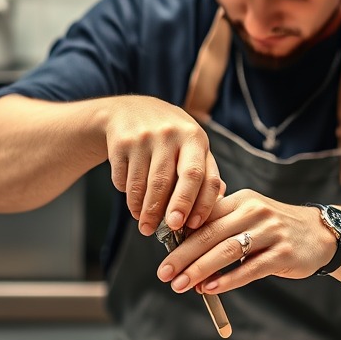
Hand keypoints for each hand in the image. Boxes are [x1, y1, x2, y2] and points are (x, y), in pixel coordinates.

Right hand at [103, 96, 224, 235]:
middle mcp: (170, 134)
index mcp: (194, 138)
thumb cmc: (169, 137)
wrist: (129, 110)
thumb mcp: (191, 145)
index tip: (192, 225)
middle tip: (168, 229)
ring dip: (144, 211)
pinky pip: (124, 180)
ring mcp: (144, 137)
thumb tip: (218, 201)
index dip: (200, 204)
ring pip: (143, 185)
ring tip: (146, 224)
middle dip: (169, 209)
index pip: (202, 176)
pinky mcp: (122, 142)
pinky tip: (133, 200)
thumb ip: (205, 172)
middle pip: (169, 181)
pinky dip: (128, 196)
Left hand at [155, 191, 335, 292]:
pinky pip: (251, 268)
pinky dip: (228, 279)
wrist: (321, 234)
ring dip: (200, 270)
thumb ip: (220, 225)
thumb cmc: (274, 228)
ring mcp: (271, 232)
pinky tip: (210, 288)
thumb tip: (182, 249)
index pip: (203, 216)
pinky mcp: (284, 253)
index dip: (180, 237)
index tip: (162, 254)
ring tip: (181, 285)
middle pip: (210, 234)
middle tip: (164, 273)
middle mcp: (254, 212)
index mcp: (241, 200)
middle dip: (183, 256)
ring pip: (227, 251)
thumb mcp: (249, 216)